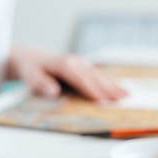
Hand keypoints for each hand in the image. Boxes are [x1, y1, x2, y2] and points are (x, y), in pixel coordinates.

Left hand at [7, 46, 126, 100]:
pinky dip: (110, 82)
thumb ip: (40, 84)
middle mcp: (75, 62)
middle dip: (109, 88)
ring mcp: (80, 64)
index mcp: (64, 65)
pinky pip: (98, 75)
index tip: (102, 100)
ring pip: (99, 75)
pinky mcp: (82, 67)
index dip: (92, 90)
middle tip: (123, 99)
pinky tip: (120, 87)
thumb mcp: (30, 76)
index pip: (80, 79)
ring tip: (127, 95)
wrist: (30, 58)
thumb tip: (53, 91)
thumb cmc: (30, 69)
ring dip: (113, 85)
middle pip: (94, 77)